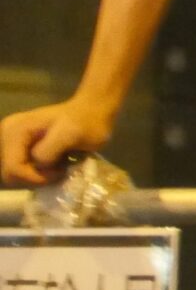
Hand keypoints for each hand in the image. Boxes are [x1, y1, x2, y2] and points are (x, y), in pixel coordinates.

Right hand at [1, 94, 117, 186]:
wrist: (92, 112)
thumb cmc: (85, 122)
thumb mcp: (70, 134)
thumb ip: (48, 150)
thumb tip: (38, 165)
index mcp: (14, 131)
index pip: (13, 168)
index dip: (36, 177)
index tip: (61, 171)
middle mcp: (7, 135)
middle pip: (10, 174)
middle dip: (35, 177)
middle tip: (59, 169)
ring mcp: (11, 143)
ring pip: (15, 176)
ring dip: (36, 176)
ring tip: (57, 166)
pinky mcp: (19, 149)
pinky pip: (21, 172)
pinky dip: (36, 174)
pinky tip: (52, 165)